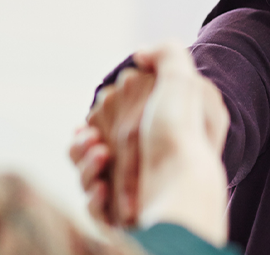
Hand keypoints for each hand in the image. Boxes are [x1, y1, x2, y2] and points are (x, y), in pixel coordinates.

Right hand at [73, 42, 229, 245]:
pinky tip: (102, 189)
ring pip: (85, 174)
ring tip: (101, 157)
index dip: (100, 116)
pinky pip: (93, 206)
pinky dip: (93, 197)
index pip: (110, 119)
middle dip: (84, 143)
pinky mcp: (122, 217)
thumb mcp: (183, 82)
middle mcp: (140, 161)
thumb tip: (141, 53)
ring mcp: (130, 190)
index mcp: (151, 132)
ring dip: (84, 164)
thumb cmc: (182, 134)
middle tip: (94, 140)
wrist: (184, 187)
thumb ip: (166, 55)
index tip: (98, 114)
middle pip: (90, 146)